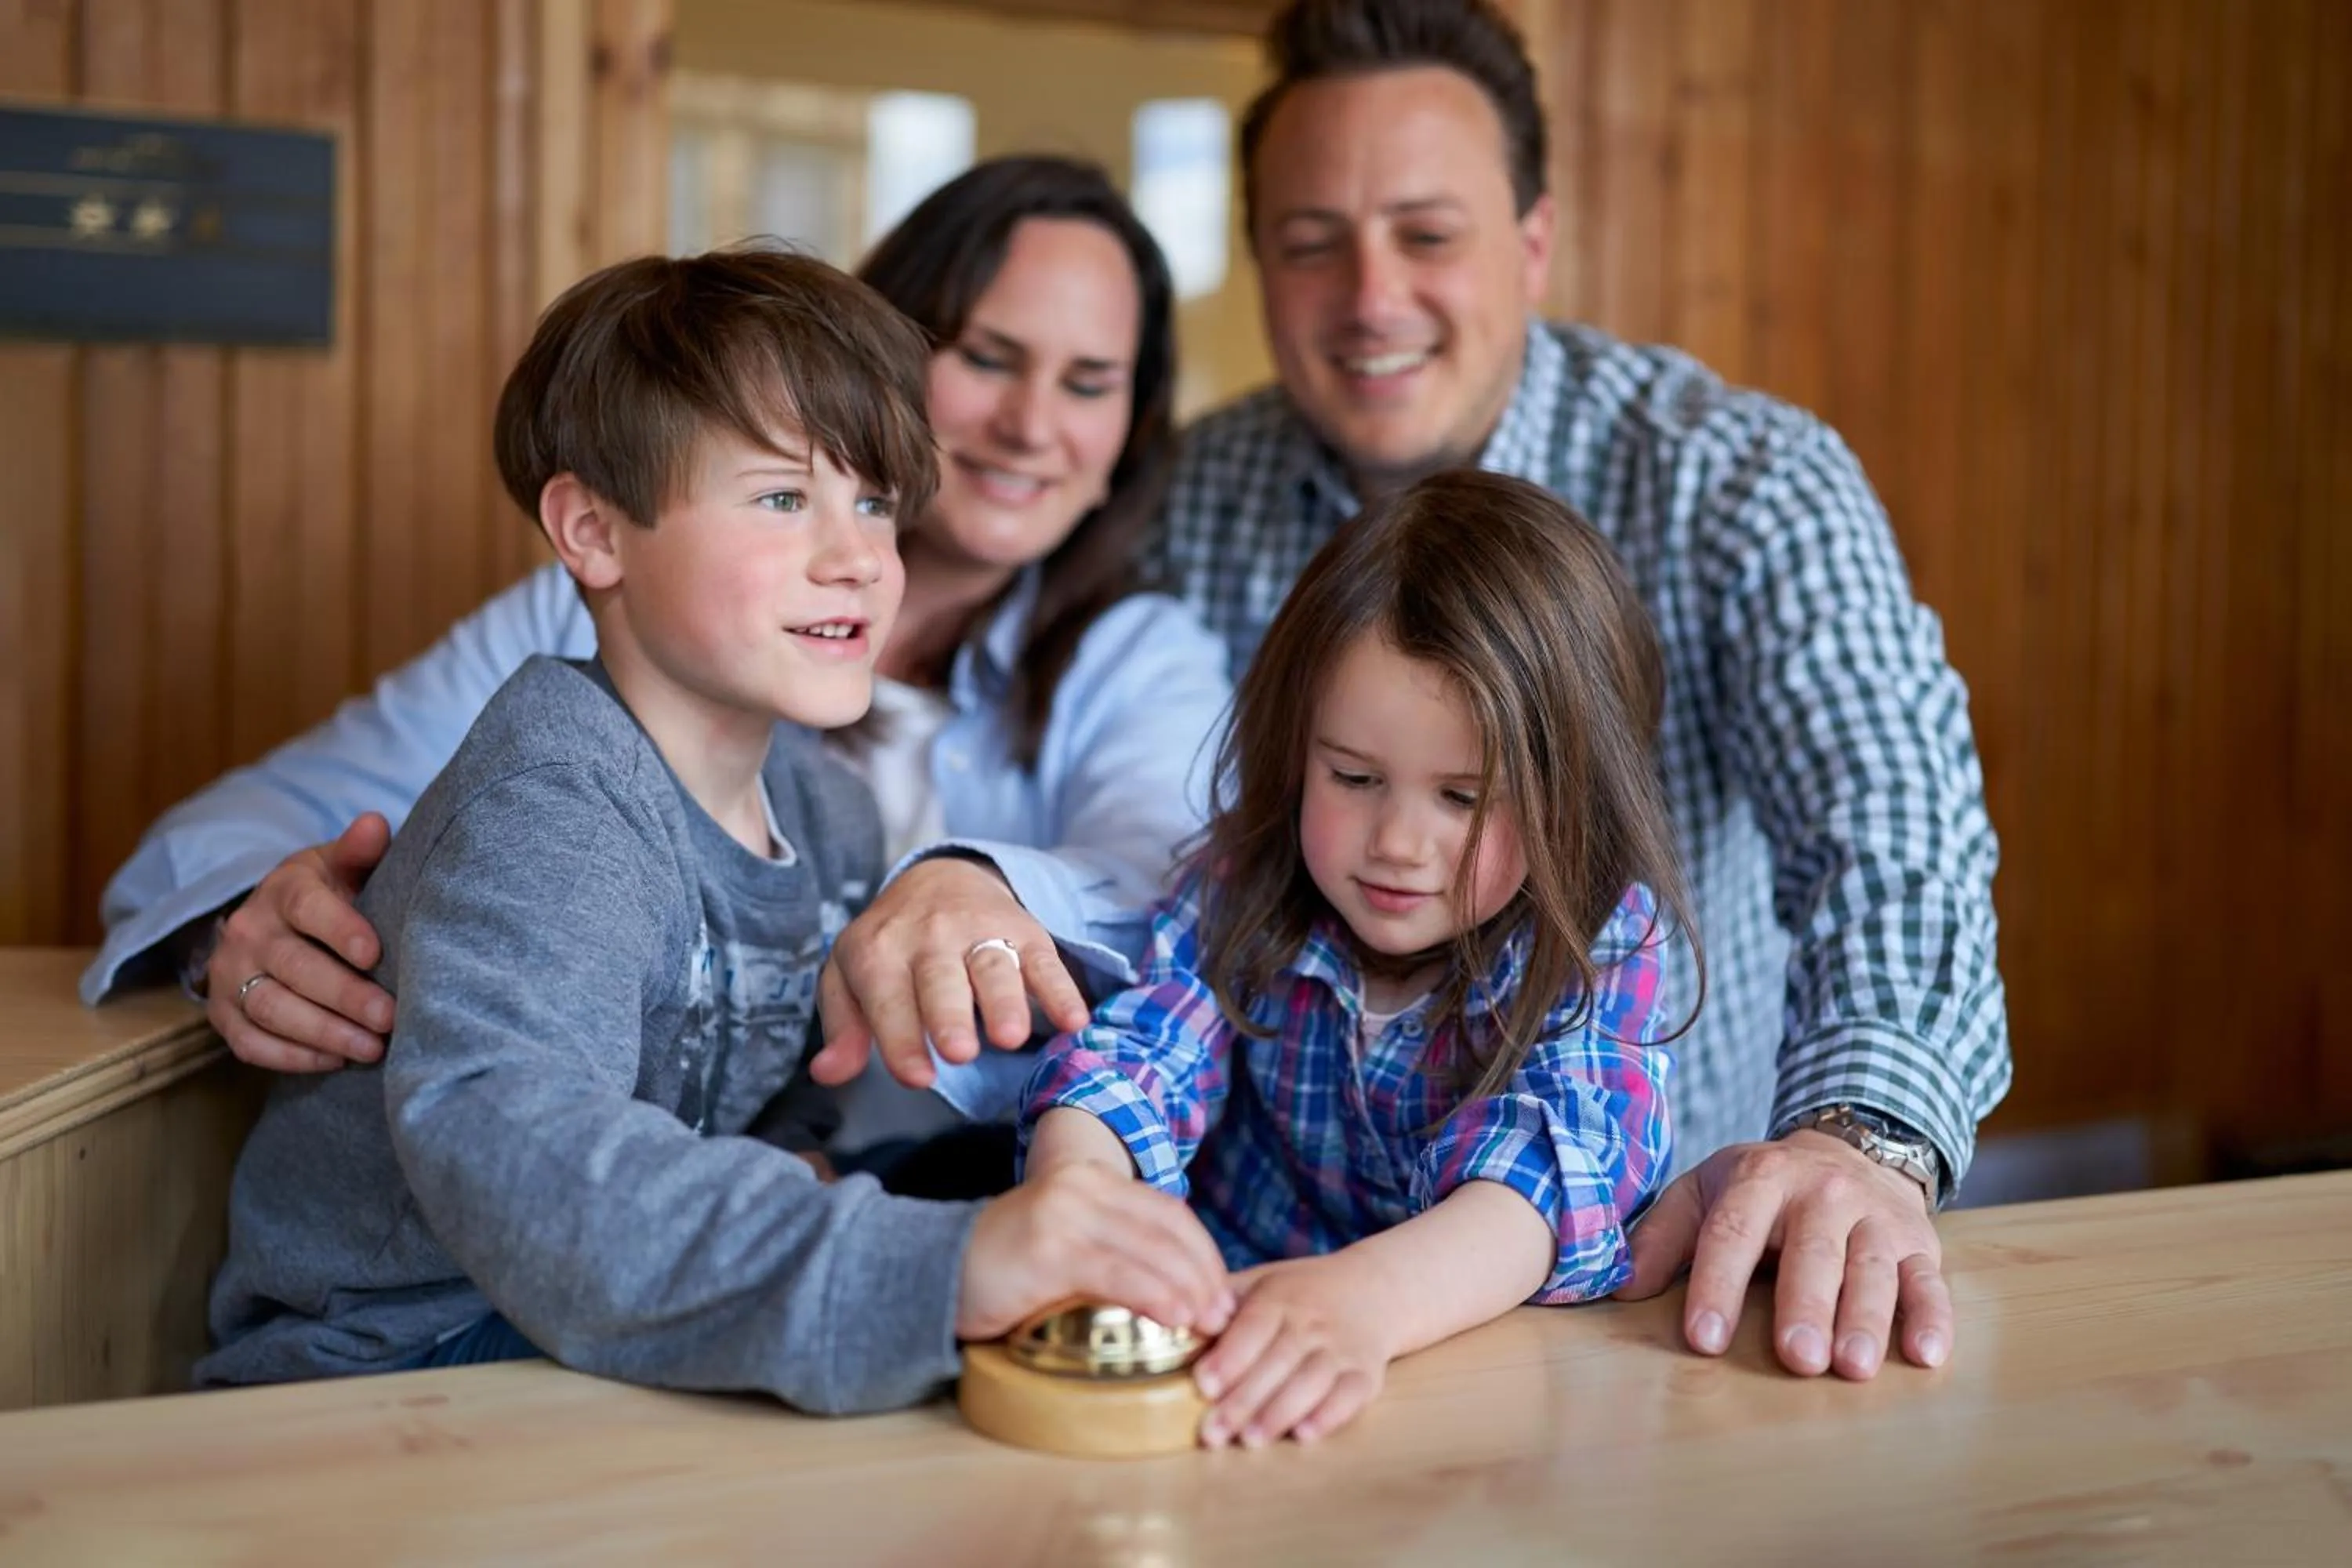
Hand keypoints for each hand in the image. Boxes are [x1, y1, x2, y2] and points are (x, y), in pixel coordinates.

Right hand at [206, 815, 395, 1073]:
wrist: (275, 921)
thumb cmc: (328, 894)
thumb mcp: (342, 866)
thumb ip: (360, 850)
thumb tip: (375, 823)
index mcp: (284, 889)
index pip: (307, 907)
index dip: (340, 930)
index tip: (376, 954)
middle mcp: (248, 931)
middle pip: (294, 967)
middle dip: (344, 996)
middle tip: (391, 1018)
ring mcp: (230, 975)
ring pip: (272, 1008)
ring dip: (324, 1033)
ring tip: (372, 1048)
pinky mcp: (223, 1014)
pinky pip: (251, 1044)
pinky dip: (293, 1057)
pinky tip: (336, 1061)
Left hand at [809, 856, 1088, 1091]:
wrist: (941, 878)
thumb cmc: (891, 947)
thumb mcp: (849, 978)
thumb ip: (843, 1028)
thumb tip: (827, 1073)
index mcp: (878, 951)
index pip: (887, 998)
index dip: (900, 1039)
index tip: (917, 1078)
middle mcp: (929, 936)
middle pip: (940, 979)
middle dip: (950, 1015)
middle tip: (960, 1053)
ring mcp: (980, 930)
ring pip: (993, 966)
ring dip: (1006, 1001)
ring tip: (1012, 1037)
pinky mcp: (1024, 931)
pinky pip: (1044, 960)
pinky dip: (1061, 989)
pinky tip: (1073, 1020)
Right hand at [956, 1160, 1235, 1341]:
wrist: (931, 1273)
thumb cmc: (1007, 1269)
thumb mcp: (1067, 1242)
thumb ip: (1114, 1245)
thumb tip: (1183, 1287)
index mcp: (1091, 1178)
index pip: (1169, 1212)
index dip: (1204, 1253)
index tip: (1224, 1293)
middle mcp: (1082, 1185)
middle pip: (1167, 1229)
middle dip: (1204, 1275)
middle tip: (1224, 1316)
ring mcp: (1065, 1213)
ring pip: (1150, 1251)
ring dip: (1189, 1289)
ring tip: (1208, 1324)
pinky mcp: (1049, 1248)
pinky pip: (1118, 1272)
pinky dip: (1155, 1295)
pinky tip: (1175, 1318)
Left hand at [1191, 1255, 1390, 1447]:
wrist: (1375, 1290)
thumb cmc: (1302, 1293)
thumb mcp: (1263, 1282)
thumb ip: (1222, 1300)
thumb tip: (1181, 1317)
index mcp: (1282, 1296)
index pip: (1254, 1325)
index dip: (1230, 1357)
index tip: (1203, 1385)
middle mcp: (1313, 1321)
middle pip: (1278, 1360)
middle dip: (1244, 1399)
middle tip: (1213, 1432)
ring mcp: (1343, 1347)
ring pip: (1312, 1380)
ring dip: (1280, 1412)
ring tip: (1251, 1440)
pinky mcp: (1367, 1373)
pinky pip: (1351, 1395)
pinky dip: (1330, 1415)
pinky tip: (1304, 1434)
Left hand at [1615, 1131, 1949, 1378]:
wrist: (1848, 1151)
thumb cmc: (1762, 1190)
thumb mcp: (1704, 1192)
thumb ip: (1662, 1236)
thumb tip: (1619, 1288)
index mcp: (1761, 1178)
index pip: (1733, 1232)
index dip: (1717, 1285)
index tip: (1704, 1339)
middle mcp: (1823, 1193)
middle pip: (1813, 1253)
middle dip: (1805, 1307)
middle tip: (1797, 1359)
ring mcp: (1876, 1218)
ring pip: (1873, 1269)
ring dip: (1865, 1319)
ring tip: (1851, 1366)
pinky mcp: (1919, 1244)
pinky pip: (1928, 1282)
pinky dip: (1931, 1318)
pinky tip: (1924, 1355)